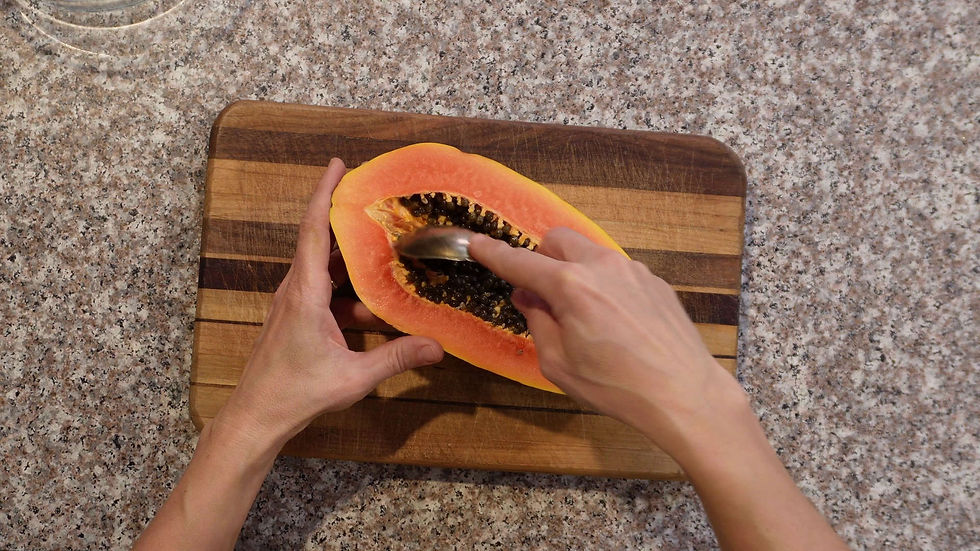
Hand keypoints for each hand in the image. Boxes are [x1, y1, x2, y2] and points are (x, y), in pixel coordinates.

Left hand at [218, 158, 444, 448]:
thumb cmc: (296, 393)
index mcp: (305, 293)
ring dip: (352, 263)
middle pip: (321, 242)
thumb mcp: (354, 376)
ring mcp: (293, 304)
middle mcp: (295, 291)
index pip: (313, 230)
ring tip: (385, 255)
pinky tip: (372, 307)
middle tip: (378, 204)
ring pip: (325, 270)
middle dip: (347, 222)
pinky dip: (347, 290)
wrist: (257, 416)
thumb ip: (397, 358)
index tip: (338, 166)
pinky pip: (323, 292)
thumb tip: (436, 347)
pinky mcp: (294, 318)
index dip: (324, 194)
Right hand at [470, 228, 848, 550]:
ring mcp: (633, 270)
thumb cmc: (616, 387)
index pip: (520, 262)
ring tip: (581, 312)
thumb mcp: (559, 364)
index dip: (493, 253)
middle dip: (540, 256)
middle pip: (557, 239)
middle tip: (539, 290)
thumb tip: (528, 297)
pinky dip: (603, 283)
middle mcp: (601, 266)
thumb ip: (538, 323)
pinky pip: (617, 270)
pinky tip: (614, 321)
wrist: (684, 393)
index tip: (475, 243)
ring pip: (590, 251)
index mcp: (570, 287)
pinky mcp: (655, 282)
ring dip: (574, 269)